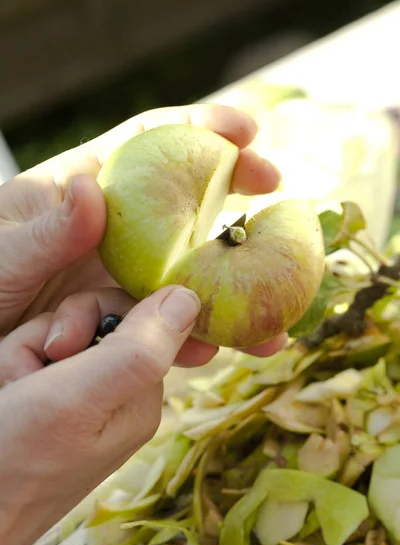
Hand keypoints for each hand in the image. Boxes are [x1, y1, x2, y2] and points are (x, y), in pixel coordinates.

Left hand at [0, 104, 284, 366]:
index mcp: (82, 190)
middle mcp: (115, 228)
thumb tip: (91, 188)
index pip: (147, 144)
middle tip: (278, 194)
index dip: (199, 129)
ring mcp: (123, 274)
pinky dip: (191, 336)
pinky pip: (164, 322)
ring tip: (269, 311)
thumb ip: (43, 231)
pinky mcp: (124, 316)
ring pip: (187, 272)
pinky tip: (214, 350)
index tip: (245, 130)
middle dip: (235, 191)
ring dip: (231, 289)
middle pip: (184, 200)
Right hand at [0, 285, 202, 544]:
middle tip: (27, 377)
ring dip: (23, 355)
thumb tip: (189, 299)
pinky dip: (13, 369)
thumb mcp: (79, 398)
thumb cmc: (11, 461)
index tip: (61, 345)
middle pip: (95, 325)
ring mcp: (82, 404)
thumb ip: (138, 350)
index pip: (140, 319)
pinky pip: (35, 361)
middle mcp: (116, 399)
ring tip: (12, 393)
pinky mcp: (50, 406)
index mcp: (139, 397)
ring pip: (57, 339)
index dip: (95, 313)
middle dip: (49, 339)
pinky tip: (6, 398)